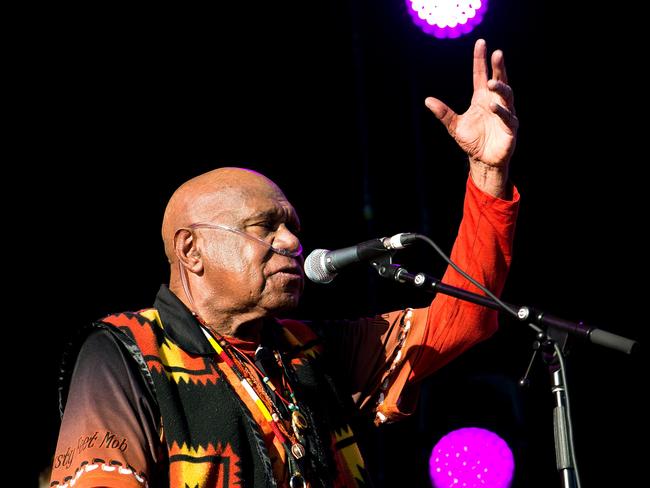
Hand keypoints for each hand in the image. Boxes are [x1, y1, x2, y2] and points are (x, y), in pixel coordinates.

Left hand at [425, 39, 517, 172]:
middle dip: (498, 66)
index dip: (481, 60)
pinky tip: (493, 106)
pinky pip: (507, 116)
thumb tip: (427, 100)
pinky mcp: (510, 127)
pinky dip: (501, 111)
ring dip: (500, 87)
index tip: (481, 43)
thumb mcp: (454, 126)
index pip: (481, 74)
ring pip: (506, 95)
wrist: (482, 160)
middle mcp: (495, 102)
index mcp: (481, 98)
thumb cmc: (471, 141)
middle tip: (497, 53)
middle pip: (498, 79)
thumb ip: (444, 113)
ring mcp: (505, 113)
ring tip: (490, 82)